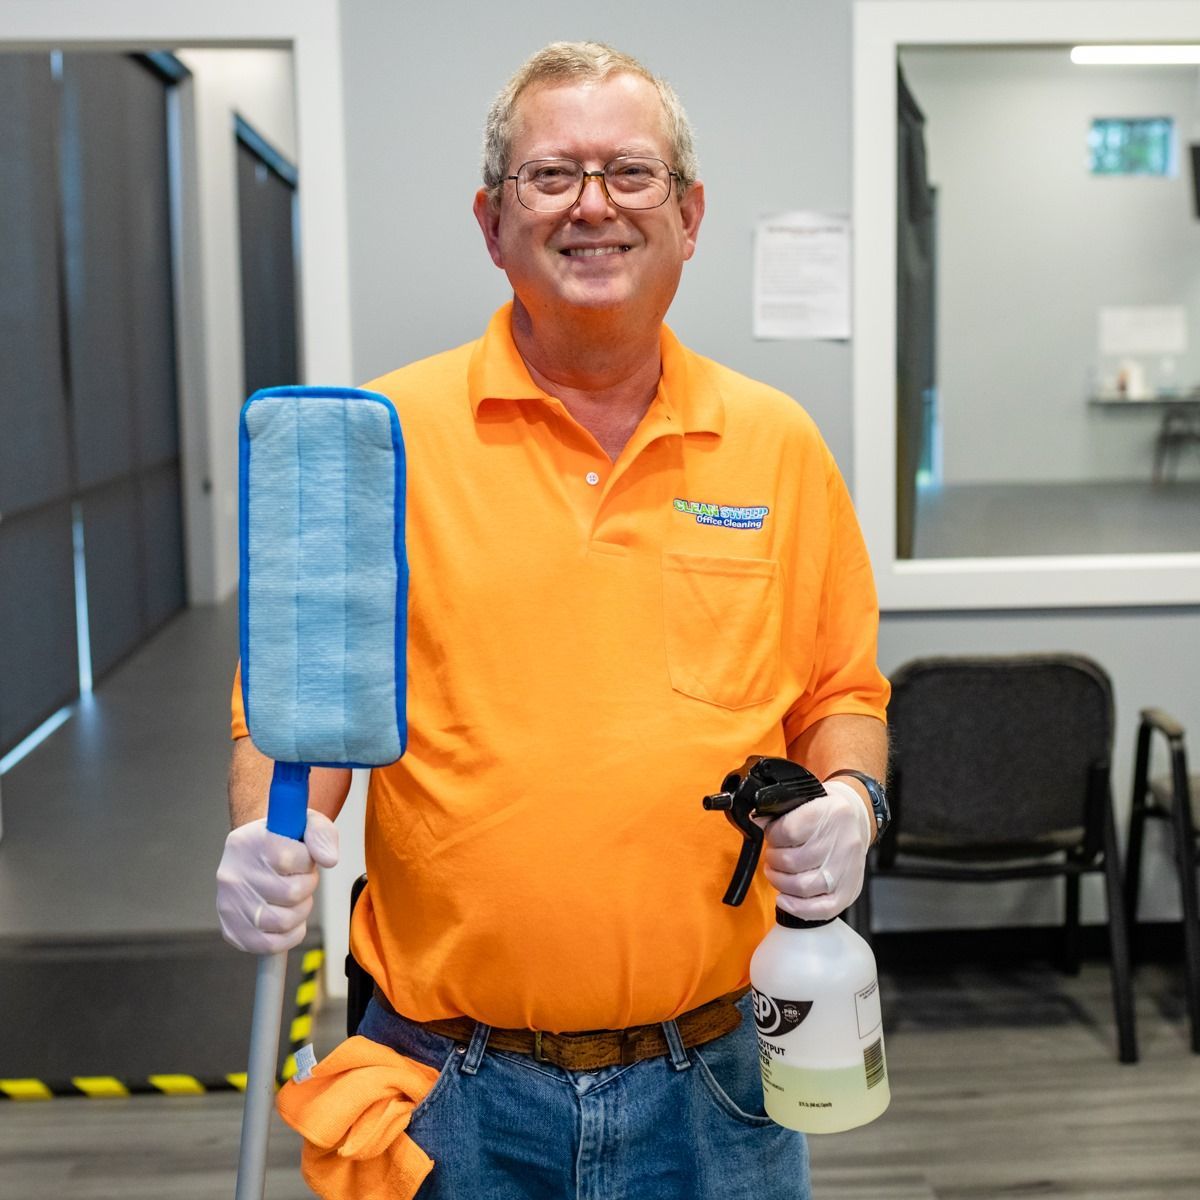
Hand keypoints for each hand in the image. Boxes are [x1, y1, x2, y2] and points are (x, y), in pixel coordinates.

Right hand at [216, 810, 338, 953]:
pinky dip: (290, 935)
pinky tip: (290, 916)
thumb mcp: (306, 823)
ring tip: (296, 896)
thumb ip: (322, 834)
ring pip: (283, 921)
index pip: (288, 858)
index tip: (304, 856)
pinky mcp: (232, 931)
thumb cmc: (284, 839)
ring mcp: (229, 906)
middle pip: (290, 893)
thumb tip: (329, 859)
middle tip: (302, 878)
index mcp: (247, 843)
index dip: (307, 861)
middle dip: (308, 885)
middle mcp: (232, 875)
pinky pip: (271, 945)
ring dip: (301, 910)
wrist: (256, 854)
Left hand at [760, 780, 870, 921]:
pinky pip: (822, 909)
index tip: (770, 835)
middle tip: (772, 856)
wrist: (855, 821)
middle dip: (773, 861)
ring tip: (776, 873)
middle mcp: (843, 842)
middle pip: (792, 861)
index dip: (772, 836)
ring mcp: (847, 869)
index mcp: (832, 813)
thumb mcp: (806, 800)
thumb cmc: (825, 813)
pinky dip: (798, 908)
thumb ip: (781, 812)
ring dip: (780, 882)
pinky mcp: (850, 890)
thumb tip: (757, 823)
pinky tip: (784, 899)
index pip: (788, 831)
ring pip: (803, 886)